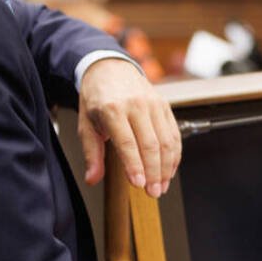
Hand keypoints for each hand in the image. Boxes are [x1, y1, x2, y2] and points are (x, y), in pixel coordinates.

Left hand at [78, 58, 180, 194]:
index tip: (138, 184)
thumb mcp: (86, 124)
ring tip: (162, 186)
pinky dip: (174, 155)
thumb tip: (92, 179)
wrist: (110, 68)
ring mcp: (153, 104)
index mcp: (113, 109)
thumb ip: (91, 153)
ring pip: (166, 141)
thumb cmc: (97, 98)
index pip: (127, 143)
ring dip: (166, 167)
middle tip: (153, 192)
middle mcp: (136, 105)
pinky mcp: (164, 106)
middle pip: (151, 144)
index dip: (135, 166)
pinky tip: (169, 170)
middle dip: (154, 172)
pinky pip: (174, 134)